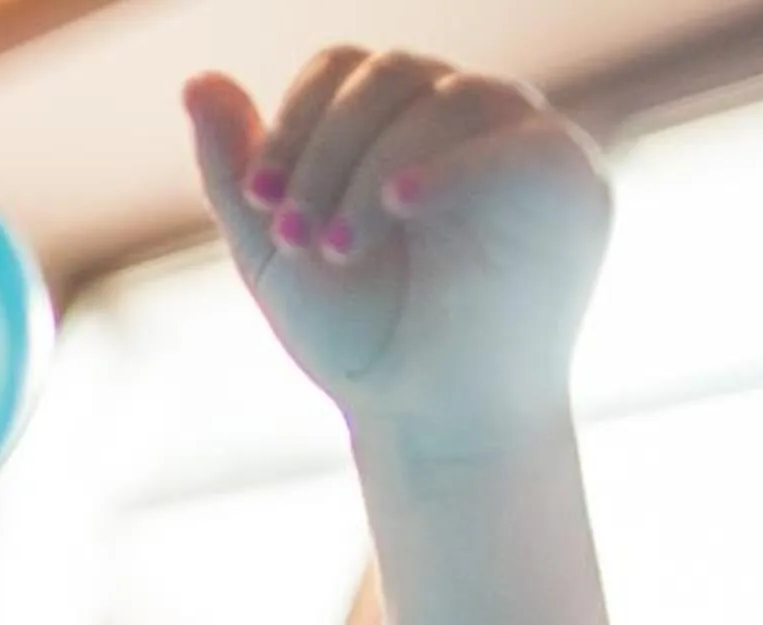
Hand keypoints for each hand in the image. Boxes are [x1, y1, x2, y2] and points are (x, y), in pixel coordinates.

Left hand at [185, 49, 612, 454]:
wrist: (429, 419)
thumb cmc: (359, 338)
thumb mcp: (274, 250)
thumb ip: (234, 167)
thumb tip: (196, 79)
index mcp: (399, 123)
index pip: (346, 68)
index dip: (294, 122)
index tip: (259, 201)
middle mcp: (465, 118)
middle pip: (388, 74)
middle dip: (323, 152)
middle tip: (292, 236)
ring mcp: (520, 140)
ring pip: (443, 97)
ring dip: (368, 171)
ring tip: (335, 251)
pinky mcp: (566, 179)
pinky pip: (515, 140)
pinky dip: (450, 166)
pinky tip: (399, 206)